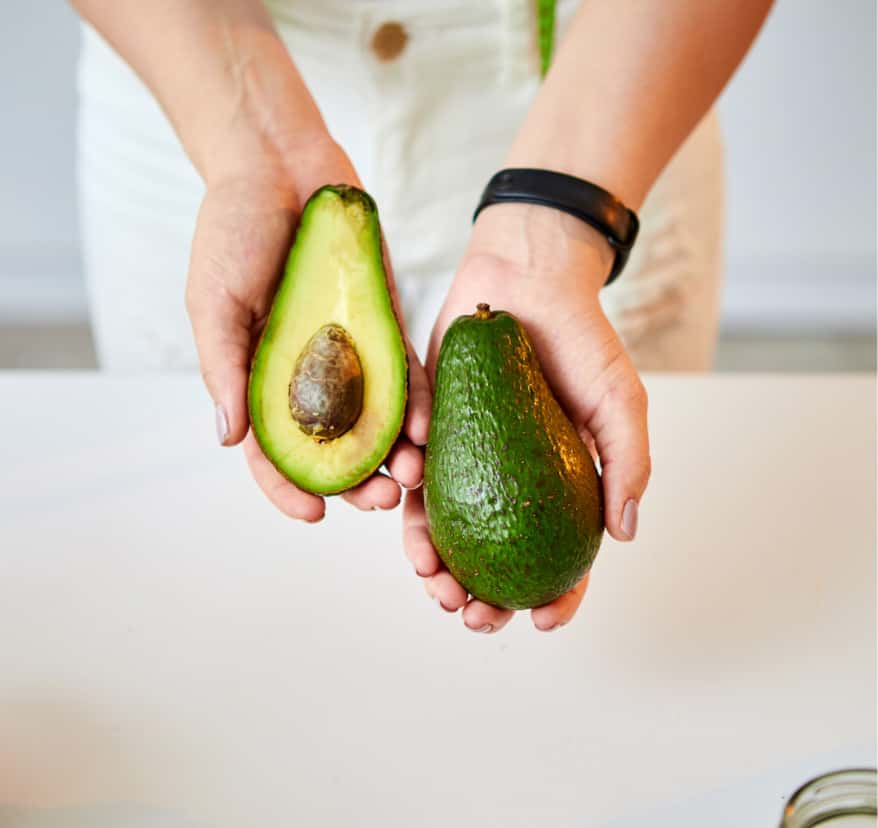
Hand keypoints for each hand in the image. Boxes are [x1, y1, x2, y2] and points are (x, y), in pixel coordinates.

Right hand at [185, 137, 429, 520]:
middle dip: (356, 482)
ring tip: (413, 476)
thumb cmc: (234, 230)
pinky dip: (419, 404)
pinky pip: (406, 375)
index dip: (288, 489)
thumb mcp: (213, 299)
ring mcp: (349, 355)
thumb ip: (222, 366)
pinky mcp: (385, 328)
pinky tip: (432, 427)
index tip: (313, 515)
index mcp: (259, 380)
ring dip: (395, 454)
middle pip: (333, 448)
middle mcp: (307, 378)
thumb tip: (227, 439)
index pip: (273, 452)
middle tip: (380, 501)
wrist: (281, 166)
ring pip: (376, 423)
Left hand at [404, 204, 650, 631]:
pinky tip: (409, 513)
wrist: (525, 278)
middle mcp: (508, 481)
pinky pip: (410, 478)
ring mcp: (466, 461)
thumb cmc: (580, 338)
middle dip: (481, 601)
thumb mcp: (620, 401)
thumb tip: (623, 536)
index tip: (543, 622)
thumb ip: (627, 464)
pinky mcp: (428, 431)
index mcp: (558, 486)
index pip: (560, 557)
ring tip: (432, 579)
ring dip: (434, 566)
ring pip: (445, 530)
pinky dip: (406, 502)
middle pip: (493, 558)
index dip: (556, 598)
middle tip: (473, 617)